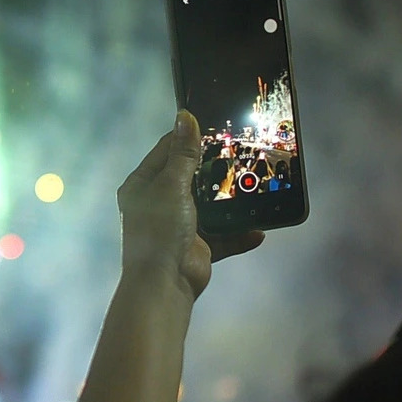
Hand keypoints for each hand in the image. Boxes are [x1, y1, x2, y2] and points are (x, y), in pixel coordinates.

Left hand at [118, 111, 263, 297]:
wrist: (164, 284)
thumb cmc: (159, 230)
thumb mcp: (171, 185)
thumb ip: (183, 154)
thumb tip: (185, 116)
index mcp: (142, 185)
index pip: (166, 150)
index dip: (188, 136)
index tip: (214, 123)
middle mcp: (159, 203)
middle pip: (190, 177)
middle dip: (215, 167)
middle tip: (242, 150)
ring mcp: (179, 226)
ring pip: (210, 206)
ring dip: (230, 201)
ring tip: (254, 185)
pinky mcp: (198, 246)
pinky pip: (224, 236)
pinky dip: (240, 233)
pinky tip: (258, 229)